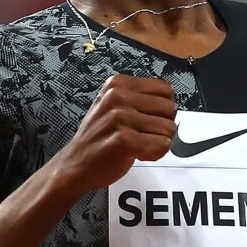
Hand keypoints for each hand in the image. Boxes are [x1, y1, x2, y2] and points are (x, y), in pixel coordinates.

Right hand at [54, 74, 176, 194]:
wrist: (75, 164)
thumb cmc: (98, 137)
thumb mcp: (112, 105)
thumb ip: (138, 98)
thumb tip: (170, 102)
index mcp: (118, 83)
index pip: (165, 89)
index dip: (162, 109)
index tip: (149, 119)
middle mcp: (118, 96)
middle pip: (170, 108)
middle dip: (163, 126)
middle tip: (144, 135)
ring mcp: (120, 117)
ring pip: (169, 128)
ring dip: (158, 142)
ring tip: (138, 145)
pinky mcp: (125, 139)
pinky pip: (162, 144)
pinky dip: (155, 154)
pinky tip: (138, 154)